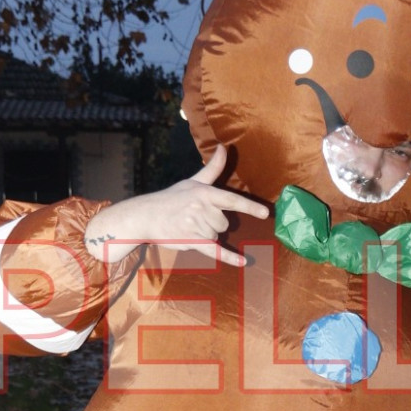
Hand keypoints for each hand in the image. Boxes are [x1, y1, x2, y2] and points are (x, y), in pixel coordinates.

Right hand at [84, 146, 268, 266]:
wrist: (145, 216)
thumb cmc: (171, 199)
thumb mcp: (192, 182)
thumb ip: (212, 168)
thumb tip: (224, 147)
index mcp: (204, 193)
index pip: (231, 200)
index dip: (249, 206)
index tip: (265, 213)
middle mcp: (202, 208)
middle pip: (224, 223)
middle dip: (212, 223)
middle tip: (192, 218)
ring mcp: (197, 225)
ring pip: (216, 235)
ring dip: (205, 234)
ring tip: (187, 226)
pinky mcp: (192, 241)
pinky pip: (215, 251)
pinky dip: (229, 258)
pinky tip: (243, 262)